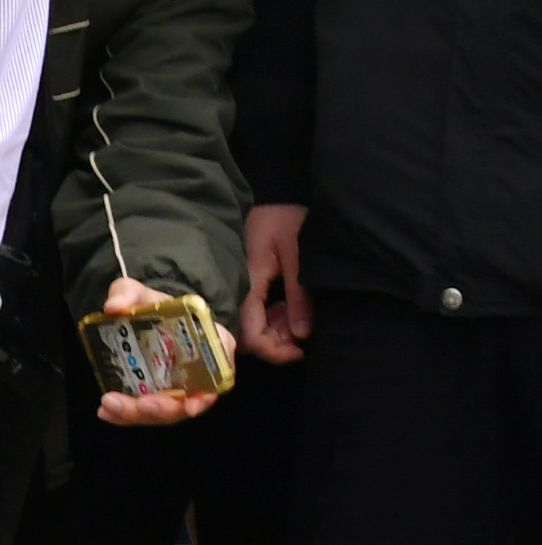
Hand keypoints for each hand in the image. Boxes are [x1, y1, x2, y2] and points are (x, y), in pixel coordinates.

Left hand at [91, 274, 230, 424]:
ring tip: (110, 406)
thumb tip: (114, 306)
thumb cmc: (153, 304)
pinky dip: (124, 416)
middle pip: (186, 402)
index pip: (219, 375)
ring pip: (163, 413)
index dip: (206, 395)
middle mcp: (197, 372)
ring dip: (137, 415)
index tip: (191, 405)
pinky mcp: (154, 395)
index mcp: (210, 344)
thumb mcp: (139, 292)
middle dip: (162, 409)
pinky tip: (106, 413)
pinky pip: (143, 412)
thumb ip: (128, 294)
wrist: (140, 314)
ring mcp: (175, 387)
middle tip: (138, 404)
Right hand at [240, 203, 312, 363]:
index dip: (272, 349)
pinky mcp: (251, 284)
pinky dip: (277, 317)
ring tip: (301, 319)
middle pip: (248, 335)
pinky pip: (259, 312)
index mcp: (248, 284)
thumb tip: (301, 335)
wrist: (277, 193)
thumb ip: (299, 295)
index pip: (250, 332)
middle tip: (304, 337)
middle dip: (277, 342)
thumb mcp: (298, 256)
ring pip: (254, 326)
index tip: (299, 351)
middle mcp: (240, 290)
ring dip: (278, 330)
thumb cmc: (287, 219)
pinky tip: (292, 309)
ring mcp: (244, 288)